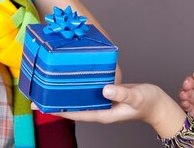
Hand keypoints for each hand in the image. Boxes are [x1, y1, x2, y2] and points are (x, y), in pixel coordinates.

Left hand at [47, 83, 187, 137]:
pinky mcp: (105, 95)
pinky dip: (76, 87)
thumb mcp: (136, 96)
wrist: (157, 104)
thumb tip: (104, 90)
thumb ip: (121, 93)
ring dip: (64, 95)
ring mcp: (102, 102)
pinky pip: (87, 92)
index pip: (77, 113)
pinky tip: (70, 80)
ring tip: (47, 87)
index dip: (60, 110)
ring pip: (78, 100)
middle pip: (73, 108)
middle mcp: (100, 109)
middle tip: (36, 97)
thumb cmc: (148, 102)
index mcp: (104, 114)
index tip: (43, 107)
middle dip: (56, 103)